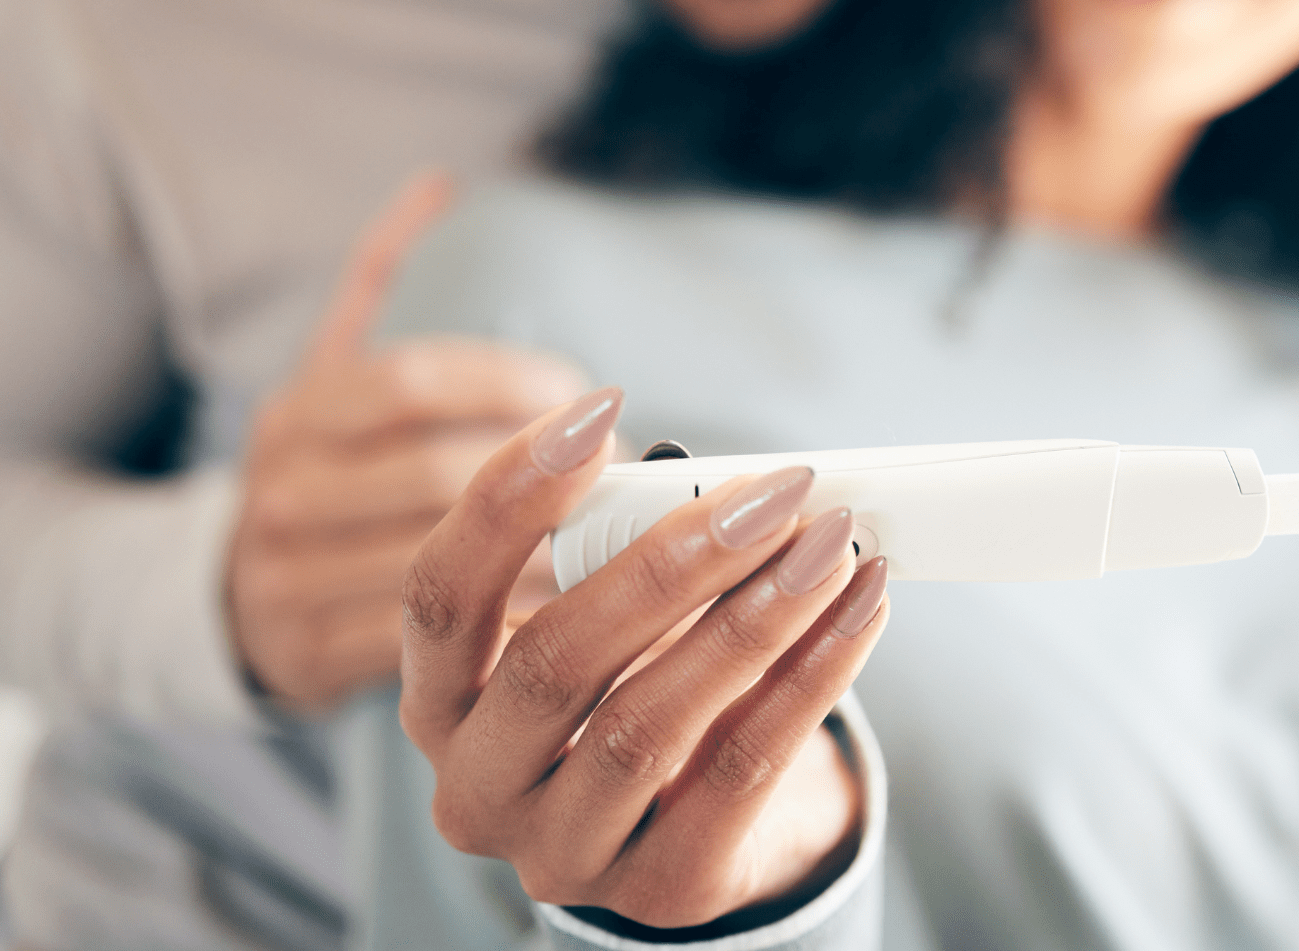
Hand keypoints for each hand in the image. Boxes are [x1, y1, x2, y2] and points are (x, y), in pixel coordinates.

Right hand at [228, 173, 589, 710]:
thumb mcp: (331, 376)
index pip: (412, 380)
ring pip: (442, 565)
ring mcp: (286, 579)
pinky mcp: (309, 656)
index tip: (588, 395)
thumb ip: (381, 282)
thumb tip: (438, 183)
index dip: (510, 383)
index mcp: (296, 412)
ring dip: (547, 554)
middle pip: (434, 476)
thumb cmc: (323, 473)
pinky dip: (511, 626)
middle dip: (546, 477)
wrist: (226, 603)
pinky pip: (433, 642)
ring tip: (627, 542)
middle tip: (629, 476)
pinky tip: (577, 612)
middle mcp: (280, 492)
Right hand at [401, 388, 891, 928]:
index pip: (439, 595)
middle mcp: (478, 790)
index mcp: (439, 704)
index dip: (506, 499)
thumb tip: (712, 478)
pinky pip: (743, 771)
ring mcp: (564, 853)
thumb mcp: (607, 621)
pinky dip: (811, 677)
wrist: (711, 827)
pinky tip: (859, 610)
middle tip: (770, 492)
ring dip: (756, 617)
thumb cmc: (642, 688)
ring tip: (832, 543)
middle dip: (673, 561)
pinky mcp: (664, 890)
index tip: (595, 409)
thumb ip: (622, 548)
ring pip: (652, 722)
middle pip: (556, 660)